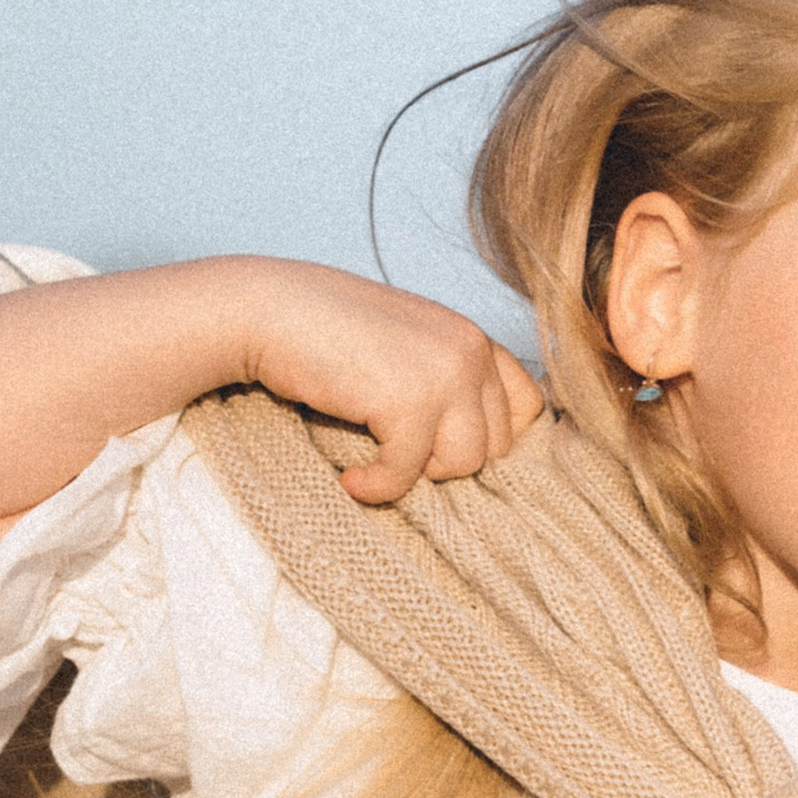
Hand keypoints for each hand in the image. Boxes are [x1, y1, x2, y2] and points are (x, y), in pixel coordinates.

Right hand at [236, 267, 545, 502]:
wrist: (270, 311)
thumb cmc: (324, 334)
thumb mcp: (402, 351)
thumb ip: (441, 383)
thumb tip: (468, 454)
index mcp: (472, 337)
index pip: (527, 409)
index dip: (488, 440)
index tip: (437, 450)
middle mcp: (470, 349)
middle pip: (496, 445)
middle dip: (445, 461)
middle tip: (394, 454)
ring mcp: (444, 373)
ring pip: (464, 463)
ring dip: (416, 475)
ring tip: (375, 462)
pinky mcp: (409, 401)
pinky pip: (409, 473)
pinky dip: (377, 486)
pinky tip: (350, 477)